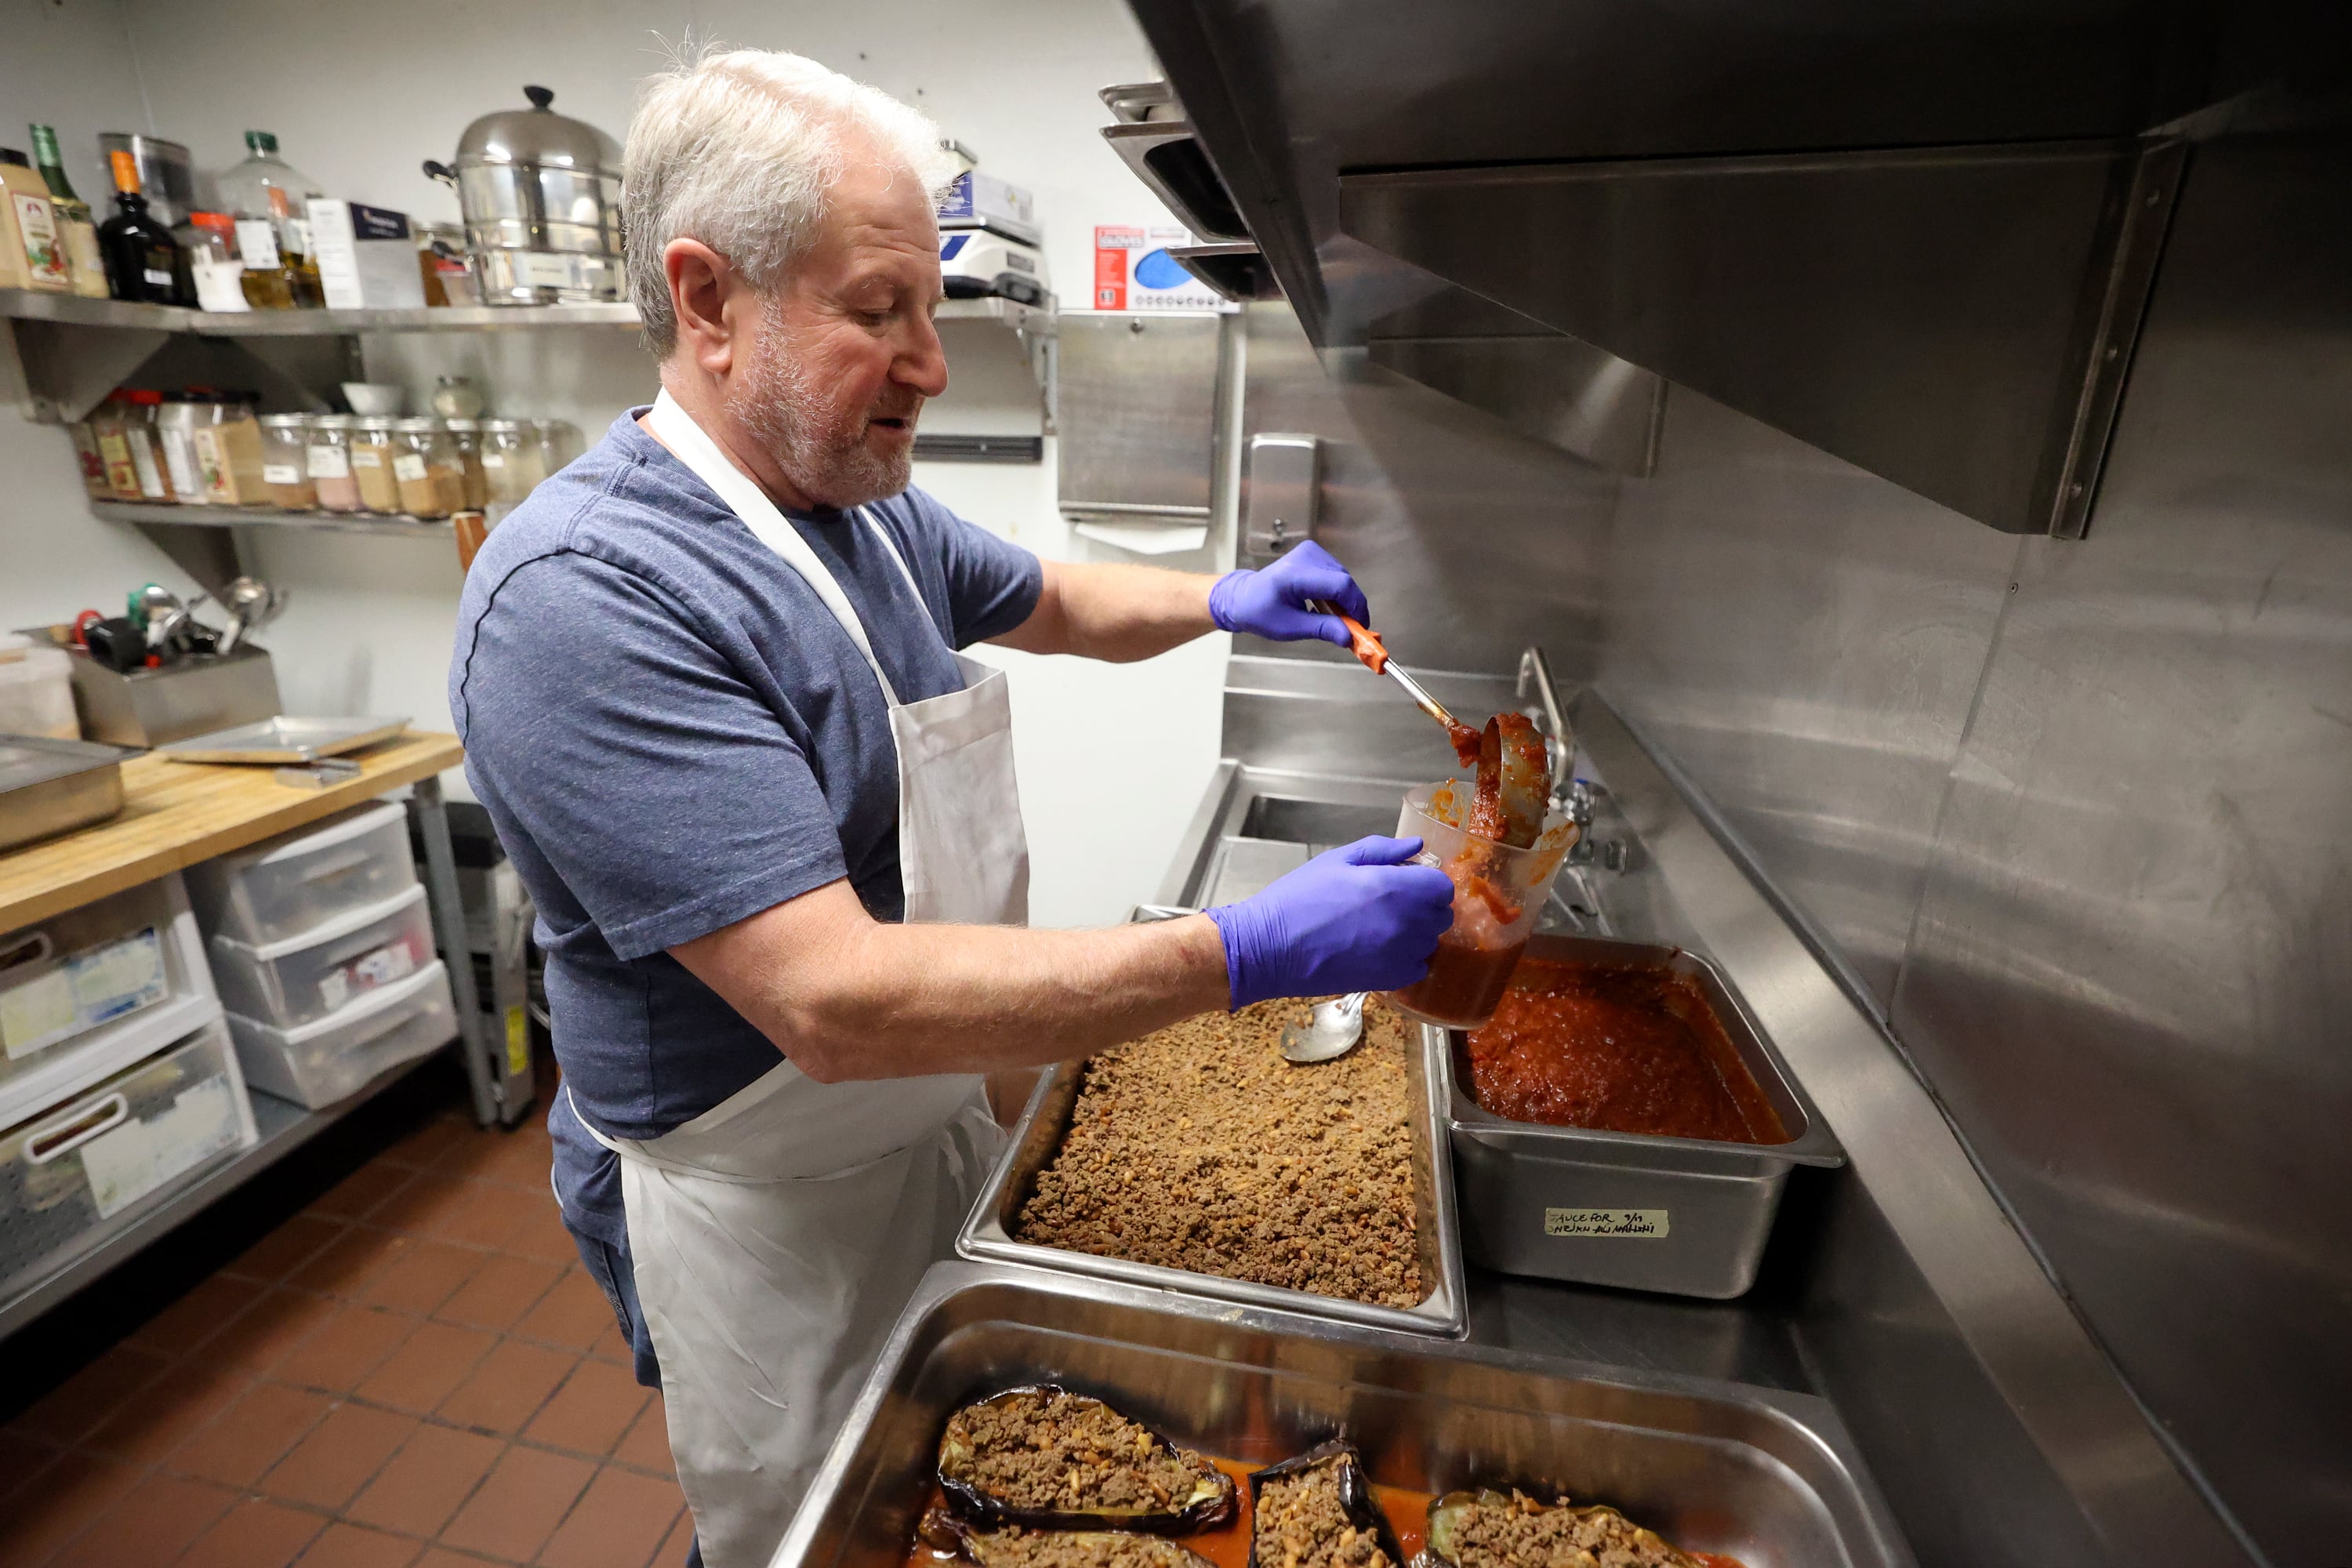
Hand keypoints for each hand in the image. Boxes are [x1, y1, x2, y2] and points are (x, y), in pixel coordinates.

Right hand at [1206, 837, 1456, 1008]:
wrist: (1269, 947)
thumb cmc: (1299, 897)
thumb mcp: (1337, 860)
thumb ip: (1382, 850)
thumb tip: (1417, 846)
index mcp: (1394, 887)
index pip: (1443, 887)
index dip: (1429, 882)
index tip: (1409, 883)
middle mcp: (1405, 923)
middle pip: (1442, 915)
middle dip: (1424, 906)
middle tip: (1394, 903)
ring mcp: (1399, 955)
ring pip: (1430, 942)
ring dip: (1416, 933)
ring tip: (1381, 928)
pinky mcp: (1389, 980)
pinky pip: (1417, 967)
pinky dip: (1406, 959)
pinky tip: (1379, 950)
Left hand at [1207, 541, 1369, 648]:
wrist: (1244, 597)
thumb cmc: (1261, 612)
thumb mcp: (1290, 627)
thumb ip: (1322, 630)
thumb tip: (1349, 638)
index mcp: (1294, 574)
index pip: (1339, 584)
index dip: (1356, 606)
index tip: (1361, 628)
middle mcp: (1304, 557)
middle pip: (1344, 581)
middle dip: (1352, 607)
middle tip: (1351, 631)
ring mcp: (1310, 552)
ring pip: (1343, 578)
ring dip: (1345, 601)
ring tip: (1335, 620)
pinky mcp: (1314, 553)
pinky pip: (1336, 575)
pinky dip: (1337, 593)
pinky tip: (1326, 607)